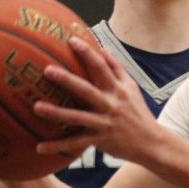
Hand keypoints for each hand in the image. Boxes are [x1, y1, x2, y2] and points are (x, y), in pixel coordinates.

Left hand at [31, 37, 166, 163]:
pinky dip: (57, 146)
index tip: (71, 40)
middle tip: (47, 70)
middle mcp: (111, 104)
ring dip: (57, 113)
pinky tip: (39, 147)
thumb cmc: (138, 113)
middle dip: (67, 79)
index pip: (102, 67)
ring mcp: (105, 123)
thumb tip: (103, 48)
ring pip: (78, 117)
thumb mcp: (132, 88)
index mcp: (118, 89)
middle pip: (86, 90)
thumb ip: (117, 68)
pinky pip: (76, 143)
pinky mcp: (100, 140)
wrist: (152, 143)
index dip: (87, 53)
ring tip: (36, 107)